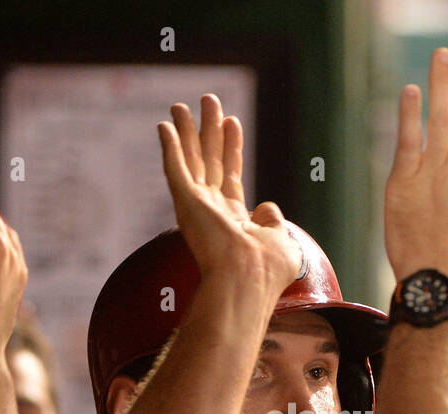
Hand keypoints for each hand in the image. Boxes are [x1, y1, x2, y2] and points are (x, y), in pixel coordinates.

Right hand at [158, 94, 300, 297]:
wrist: (247, 279)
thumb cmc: (267, 270)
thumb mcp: (281, 241)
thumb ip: (273, 222)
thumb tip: (267, 208)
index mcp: (234, 219)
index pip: (230, 174)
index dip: (232, 147)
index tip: (232, 121)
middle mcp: (212, 210)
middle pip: (209, 160)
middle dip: (208, 130)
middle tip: (208, 100)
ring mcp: (197, 206)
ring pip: (190, 159)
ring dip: (186, 131)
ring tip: (182, 106)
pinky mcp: (185, 203)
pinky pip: (175, 168)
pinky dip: (170, 147)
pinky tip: (165, 126)